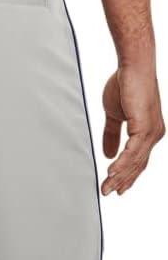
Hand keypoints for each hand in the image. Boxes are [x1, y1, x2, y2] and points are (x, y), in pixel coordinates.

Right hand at [101, 64, 164, 195]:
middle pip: (137, 165)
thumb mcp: (114, 115)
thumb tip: (108, 154)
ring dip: (119, 176)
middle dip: (122, 181)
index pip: (138, 160)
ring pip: (134, 161)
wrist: (133, 66)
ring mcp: (151, 132)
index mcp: (148, 133)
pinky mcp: (145, 127)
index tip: (117, 188)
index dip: (127, 175)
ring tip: (106, 187)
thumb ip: (112, 135)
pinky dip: (122, 163)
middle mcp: (154, 134)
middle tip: (107, 192)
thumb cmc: (125, 84)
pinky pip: (132, 151)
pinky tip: (111, 171)